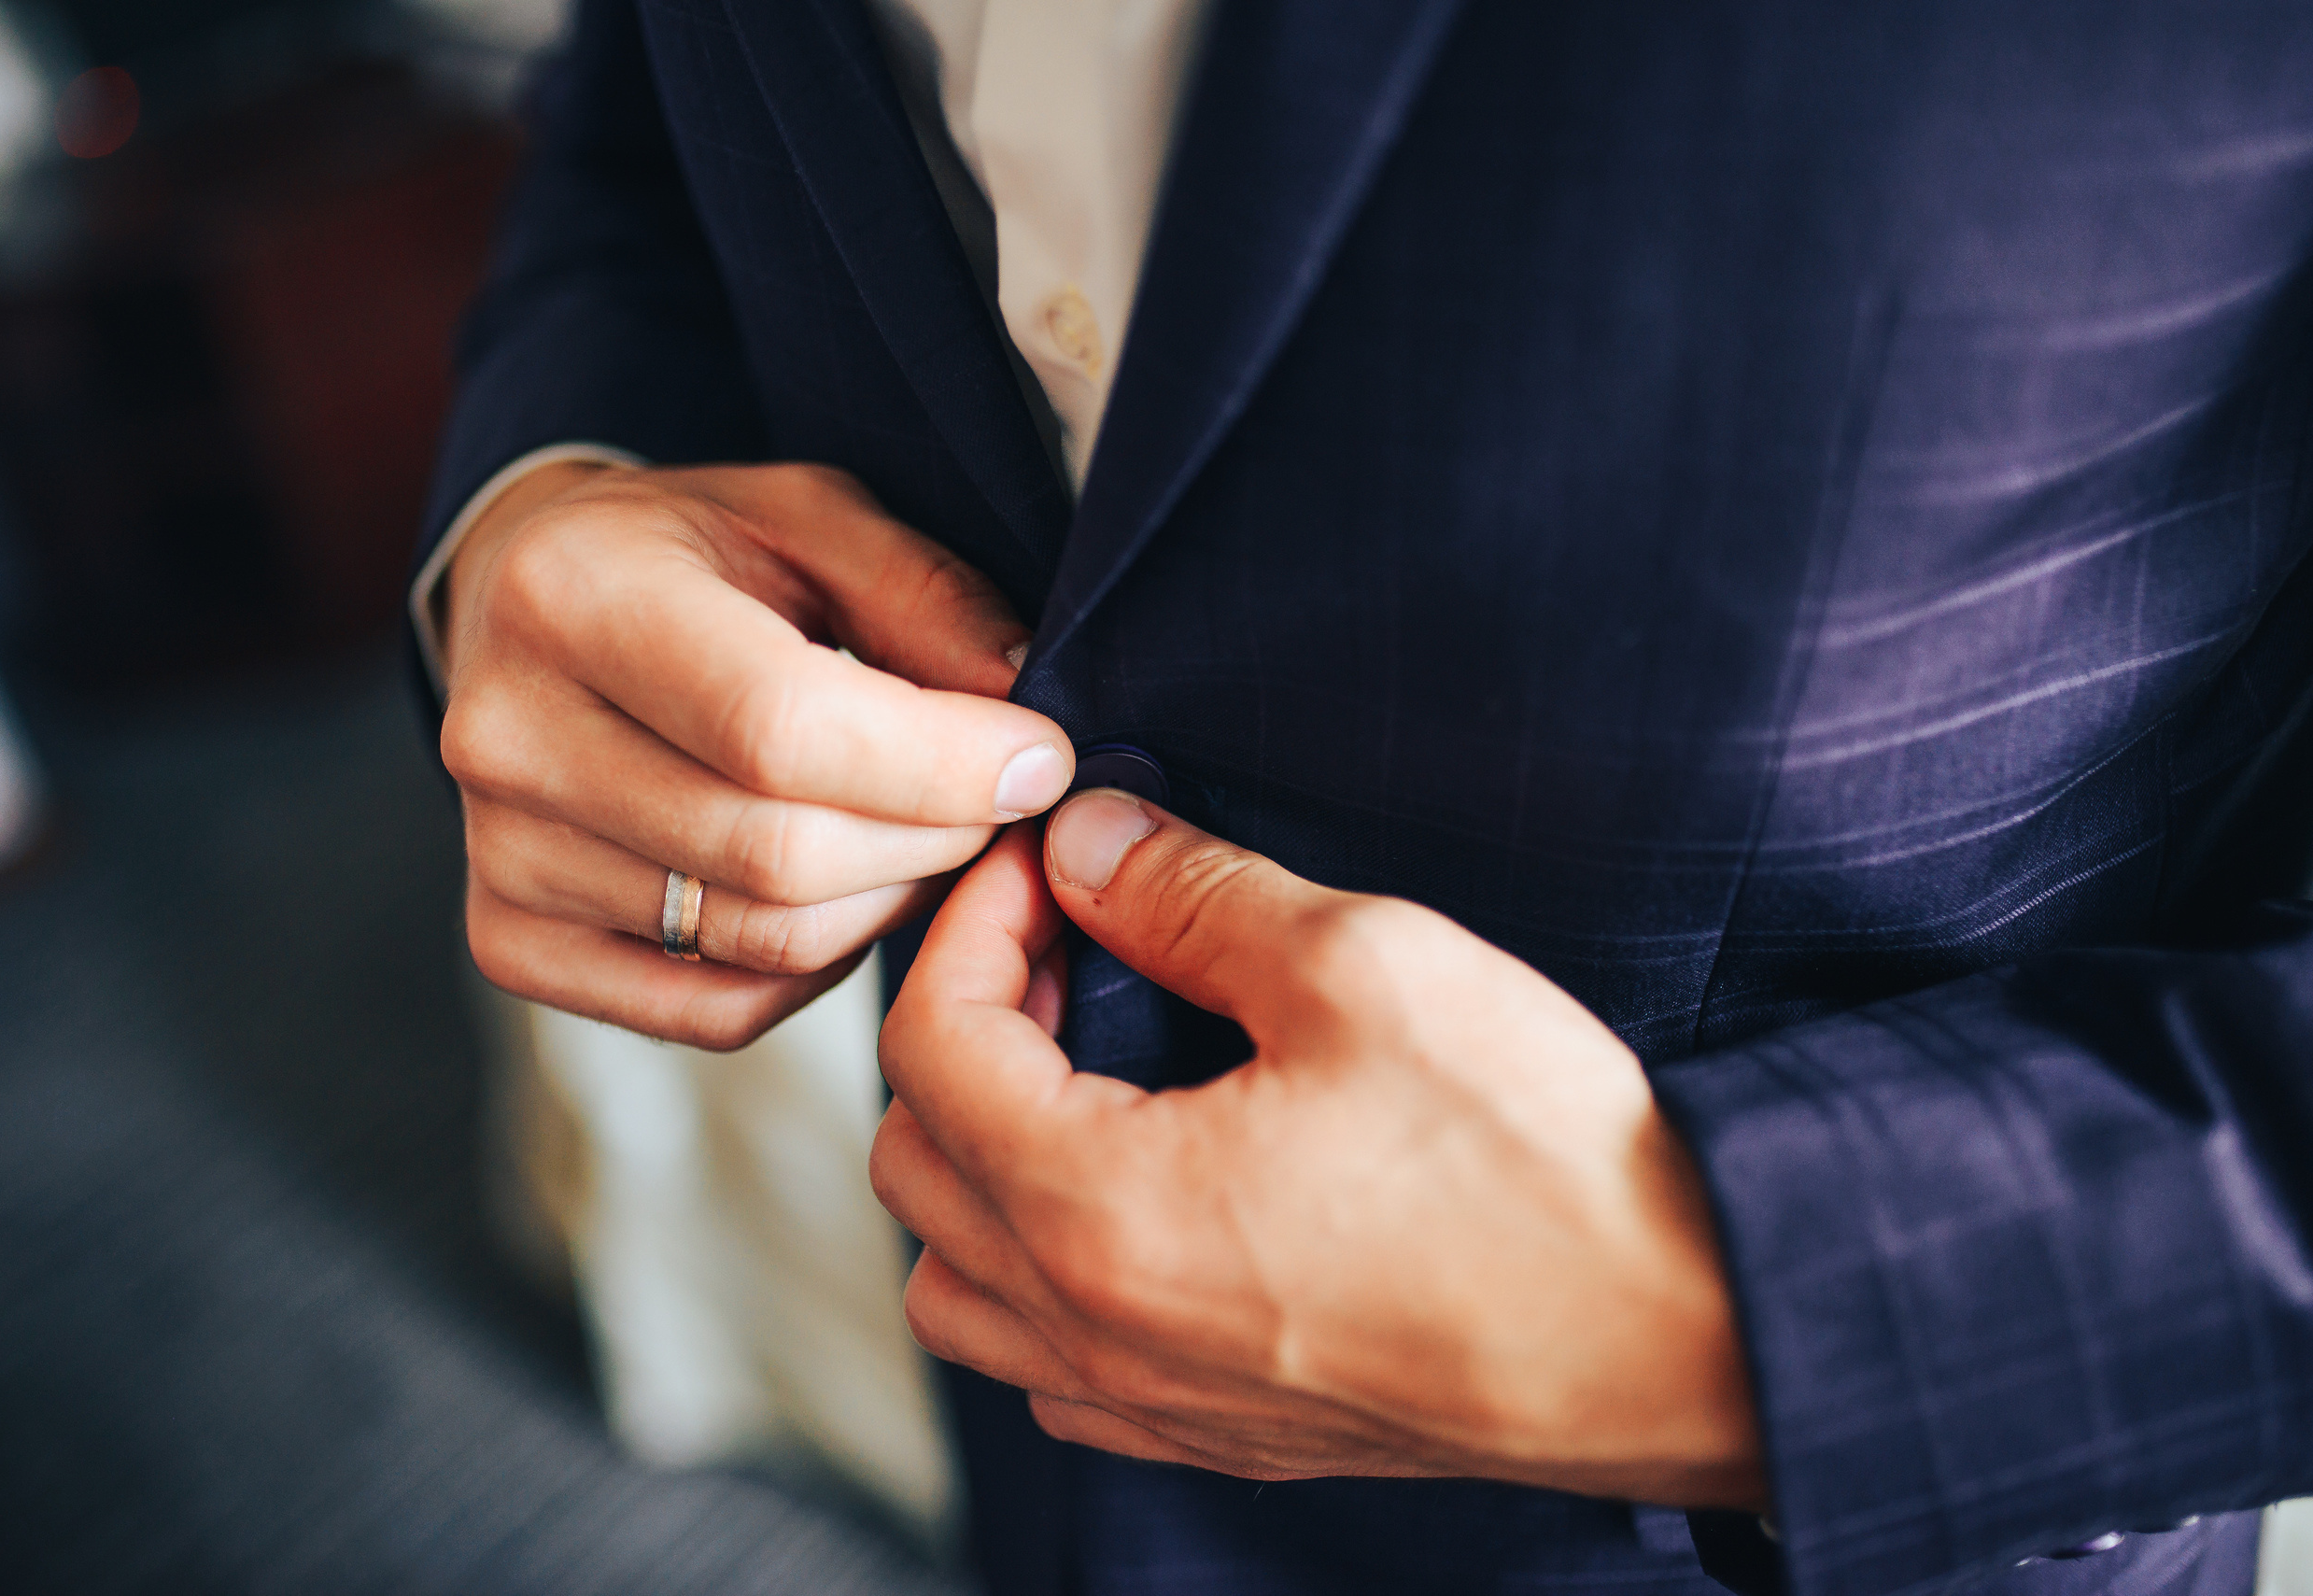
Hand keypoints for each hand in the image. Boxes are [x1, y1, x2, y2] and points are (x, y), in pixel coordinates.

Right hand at [439, 458, 1071, 1048]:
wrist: (528, 602)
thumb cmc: (695, 552)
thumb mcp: (815, 517)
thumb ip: (926, 600)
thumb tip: (1026, 728)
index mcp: (572, 594)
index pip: (778, 727)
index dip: (939, 763)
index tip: (1040, 760)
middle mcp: (508, 734)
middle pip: (780, 853)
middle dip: (935, 838)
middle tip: (1000, 801)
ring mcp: (500, 853)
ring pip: (764, 942)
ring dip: (889, 902)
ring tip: (927, 836)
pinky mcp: (510, 941)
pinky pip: (715, 1010)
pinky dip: (815, 972)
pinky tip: (843, 894)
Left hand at [870, 794, 1765, 1508]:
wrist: (1684, 1338)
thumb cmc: (1535, 1160)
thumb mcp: (1360, 967)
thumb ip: (1189, 895)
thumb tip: (1089, 847)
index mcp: (1097, 1211)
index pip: (929, 1045)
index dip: (970, 923)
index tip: (1044, 862)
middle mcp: (1093, 1332)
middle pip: (917, 1163)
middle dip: (966, 1028)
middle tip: (1070, 948)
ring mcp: (1152, 1403)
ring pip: (961, 1285)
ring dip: (984, 1161)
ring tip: (1091, 1072)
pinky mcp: (1221, 1437)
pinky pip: (1051, 1365)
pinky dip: (1046, 1271)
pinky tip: (1147, 1190)